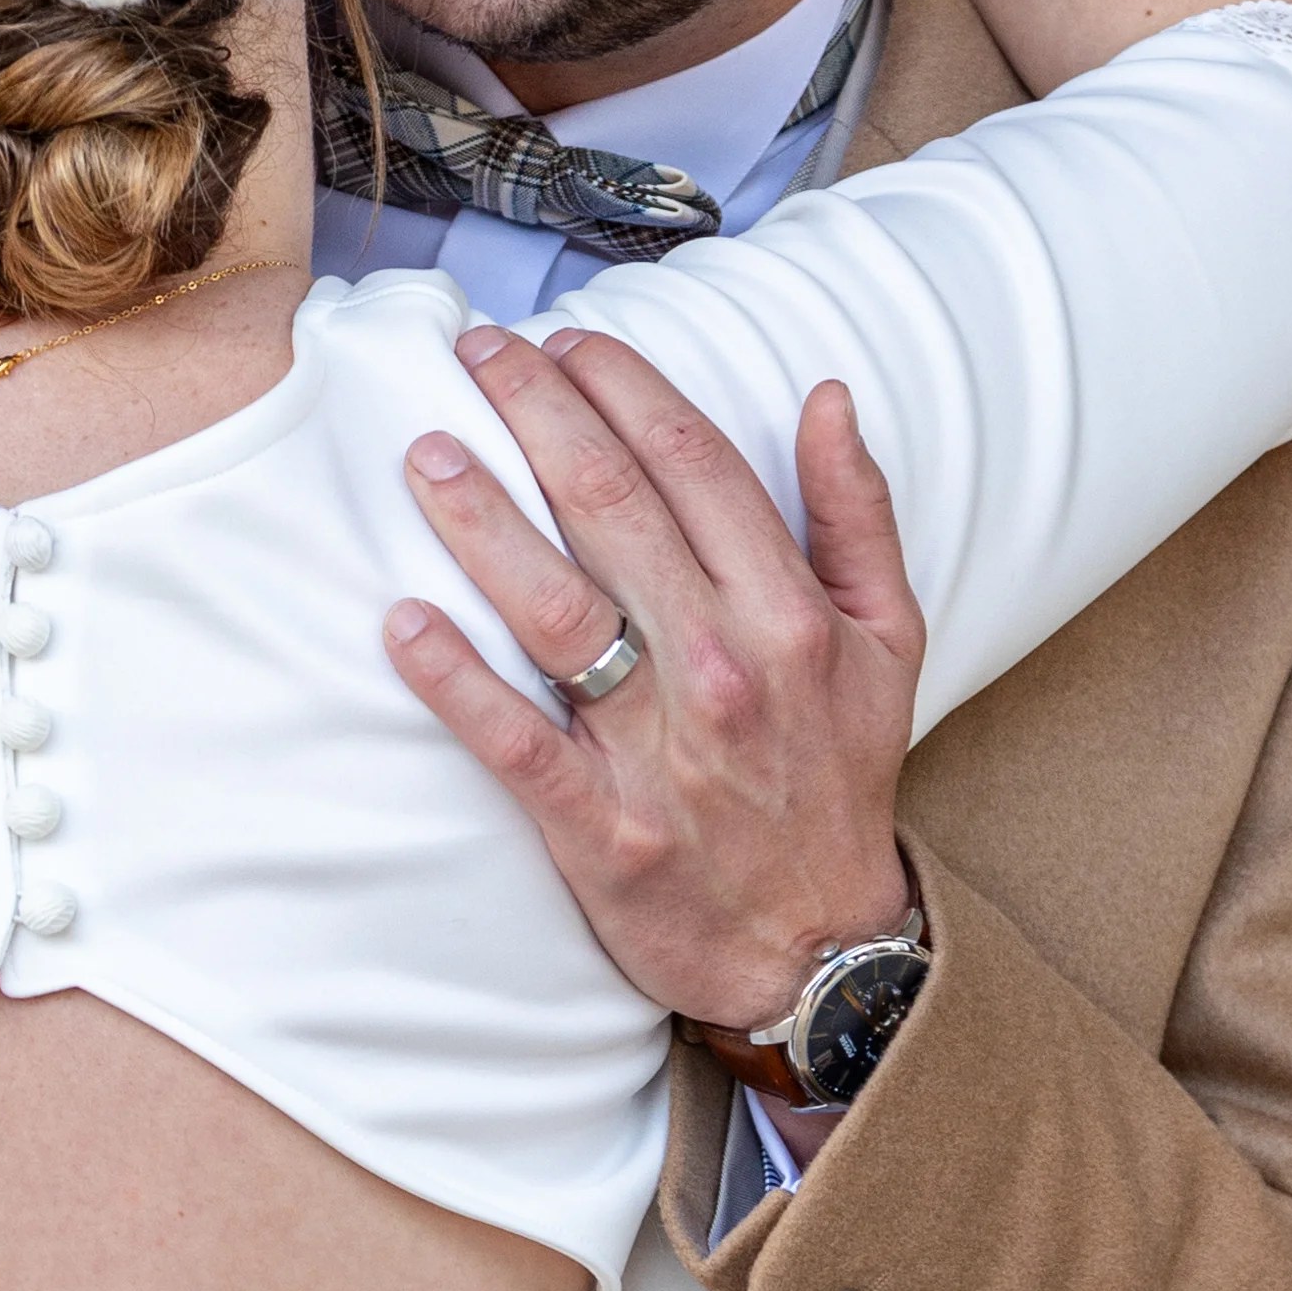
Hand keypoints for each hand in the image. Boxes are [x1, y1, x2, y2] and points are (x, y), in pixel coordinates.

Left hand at [384, 329, 919, 1032]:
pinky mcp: (600, 829)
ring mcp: (659, 750)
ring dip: (483, 522)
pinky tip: (402, 621)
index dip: (622, 389)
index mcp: (789, 612)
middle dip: (536, 417)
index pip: (691, 464)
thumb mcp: (889, 641)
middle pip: (612, 511)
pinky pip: (515, 742)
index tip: (566, 343)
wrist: (818, 947)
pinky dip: (457, 682)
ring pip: (555, 609)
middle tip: (476, 356)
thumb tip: (829, 394)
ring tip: (426, 453)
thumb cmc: (840, 777)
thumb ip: (857, 514)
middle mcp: (724, 667)